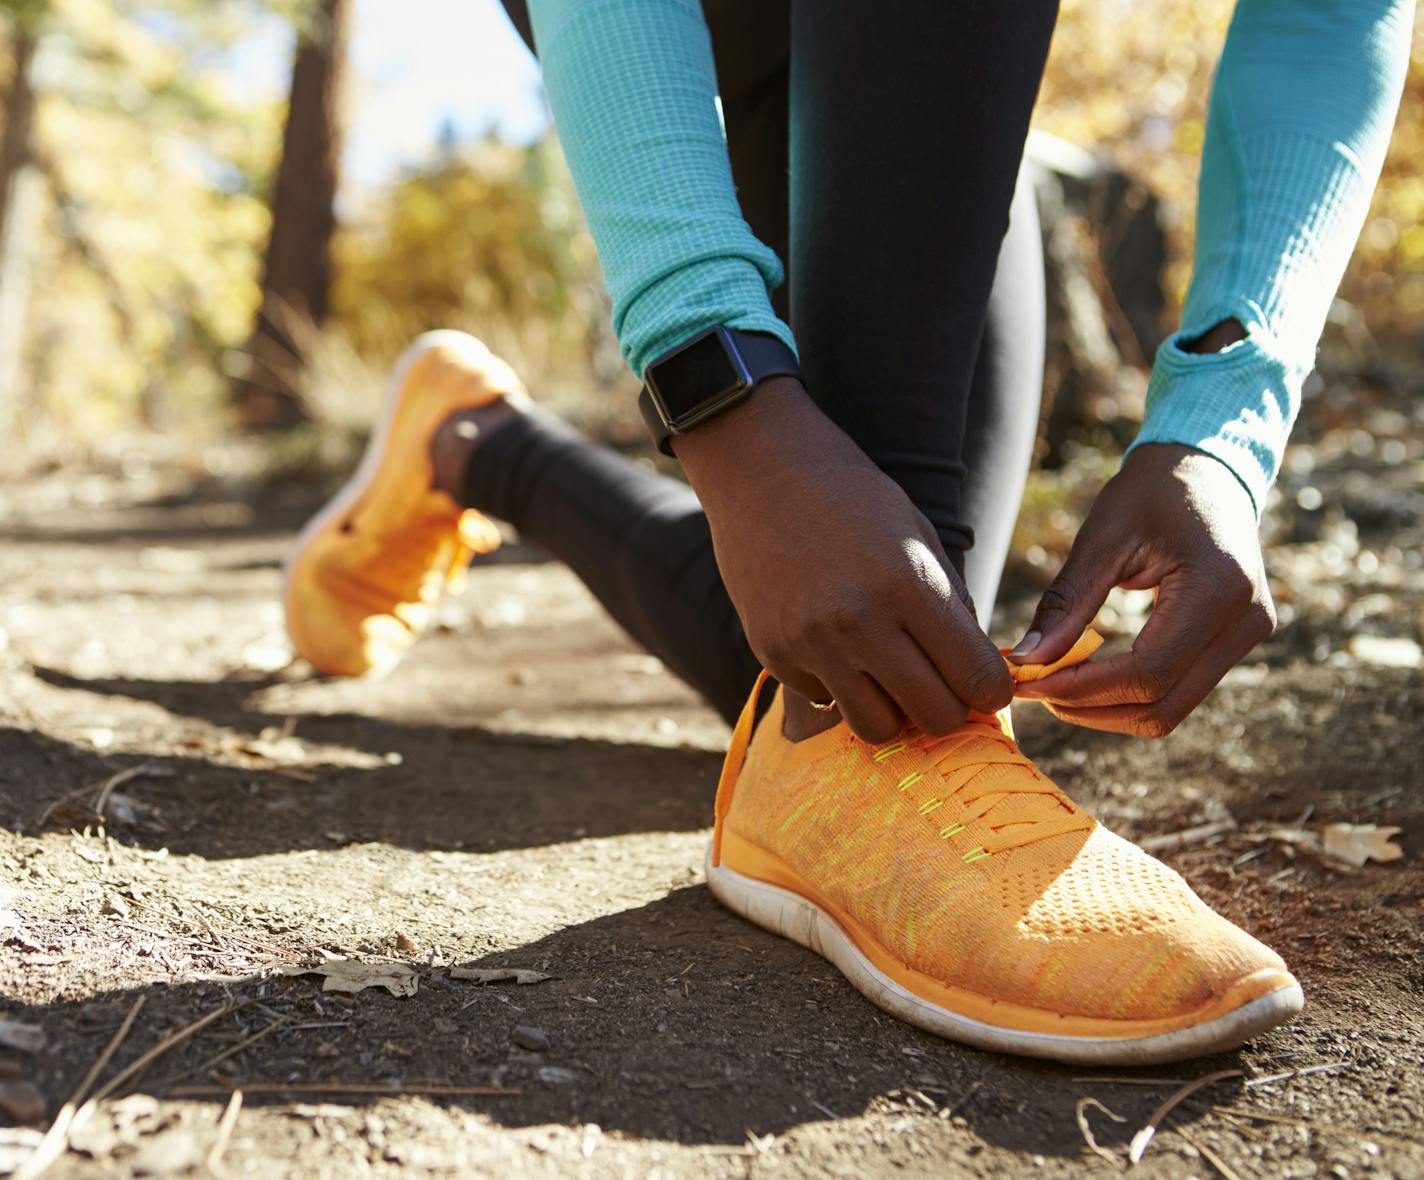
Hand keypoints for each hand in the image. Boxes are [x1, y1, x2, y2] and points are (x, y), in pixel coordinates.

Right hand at [675, 377, 1011, 742]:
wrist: (760, 468)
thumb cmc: (852, 496)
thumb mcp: (918, 535)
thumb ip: (950, 606)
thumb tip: (979, 676)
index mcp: (909, 584)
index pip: (977, 678)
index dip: (992, 691)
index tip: (985, 684)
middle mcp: (860, 621)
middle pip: (934, 716)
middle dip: (950, 710)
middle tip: (944, 688)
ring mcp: (811, 642)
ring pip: (877, 728)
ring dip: (895, 711)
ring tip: (892, 679)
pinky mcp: (773, 652)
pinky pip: (826, 701)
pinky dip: (841, 687)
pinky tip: (837, 647)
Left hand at [1008, 443, 1274, 737]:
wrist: (1207, 468)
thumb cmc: (1151, 492)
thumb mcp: (1101, 538)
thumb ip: (1066, 602)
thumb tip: (1026, 660)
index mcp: (1218, 588)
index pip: (1148, 673)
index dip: (1082, 689)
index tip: (1029, 683)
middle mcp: (1245, 621)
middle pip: (1162, 706)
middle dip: (1090, 708)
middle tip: (1034, 689)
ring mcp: (1248, 635)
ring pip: (1171, 710)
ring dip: (1107, 709)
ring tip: (1053, 682)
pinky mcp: (1236, 641)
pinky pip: (1178, 690)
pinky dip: (1128, 694)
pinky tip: (1085, 674)